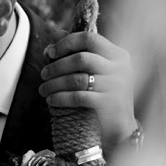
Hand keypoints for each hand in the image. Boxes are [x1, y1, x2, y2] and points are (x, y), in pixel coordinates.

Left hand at [38, 30, 136, 149]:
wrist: (122, 127)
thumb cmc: (106, 96)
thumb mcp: (100, 72)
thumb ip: (82, 53)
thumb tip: (56, 38)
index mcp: (118, 54)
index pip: (89, 38)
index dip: (66, 43)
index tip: (50, 52)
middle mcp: (120, 68)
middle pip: (81, 58)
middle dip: (57, 66)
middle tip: (44, 74)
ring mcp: (116, 86)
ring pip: (77, 78)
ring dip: (55, 83)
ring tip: (43, 89)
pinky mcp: (109, 104)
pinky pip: (78, 97)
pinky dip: (61, 97)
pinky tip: (51, 100)